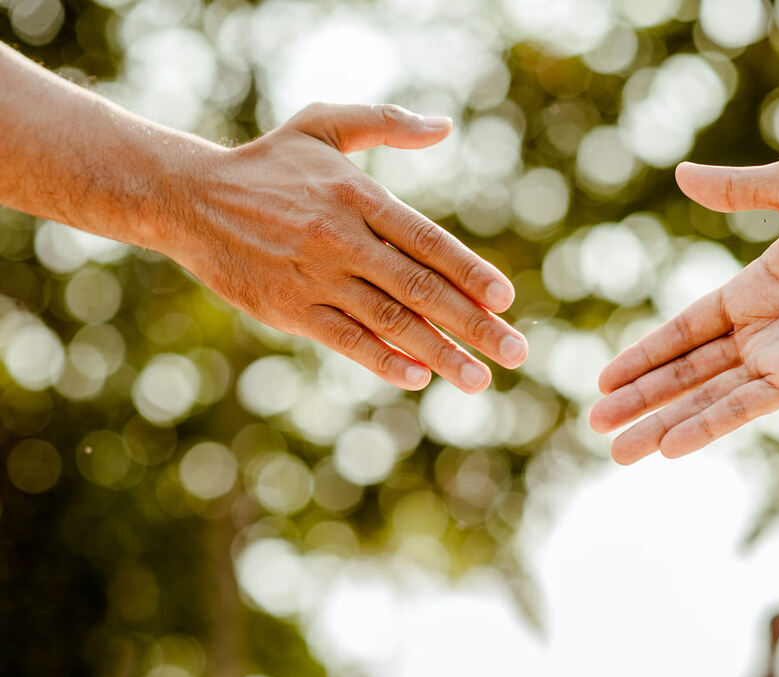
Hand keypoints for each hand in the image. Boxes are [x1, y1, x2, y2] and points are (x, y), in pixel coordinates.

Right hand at [164, 103, 526, 392]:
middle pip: (421, 289)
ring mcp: (317, 279)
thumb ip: (387, 124)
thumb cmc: (269, 163)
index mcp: (360, 197)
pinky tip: (418, 377)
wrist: (191, 199)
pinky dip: (383, 360)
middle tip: (516, 353)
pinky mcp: (291, 310)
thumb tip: (444, 126)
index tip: (506, 299)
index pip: (428, 241)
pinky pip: (346, 340)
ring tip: (478, 379)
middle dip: (474, 325)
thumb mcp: (324, 125)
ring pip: (390, 322)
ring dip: (440, 353)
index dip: (469, 272)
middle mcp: (344, 240)